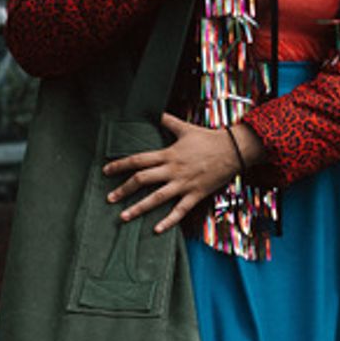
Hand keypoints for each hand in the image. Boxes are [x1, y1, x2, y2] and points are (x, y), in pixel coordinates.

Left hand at [103, 113, 259, 233]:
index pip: (138, 160)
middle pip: (142, 180)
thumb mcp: (186, 128)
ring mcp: (183, 184)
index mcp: (168, 154)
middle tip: (109, 198)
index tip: (106, 171)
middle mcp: (172, 170)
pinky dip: (168, 221)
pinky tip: (156, 229)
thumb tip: (155, 111)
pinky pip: (179, 210)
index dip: (120, 165)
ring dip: (138, 208)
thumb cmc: (209, 139)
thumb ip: (168, 121)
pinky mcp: (195, 194)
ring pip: (156, 198)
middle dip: (123, 189)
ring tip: (123, 217)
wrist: (233, 150)